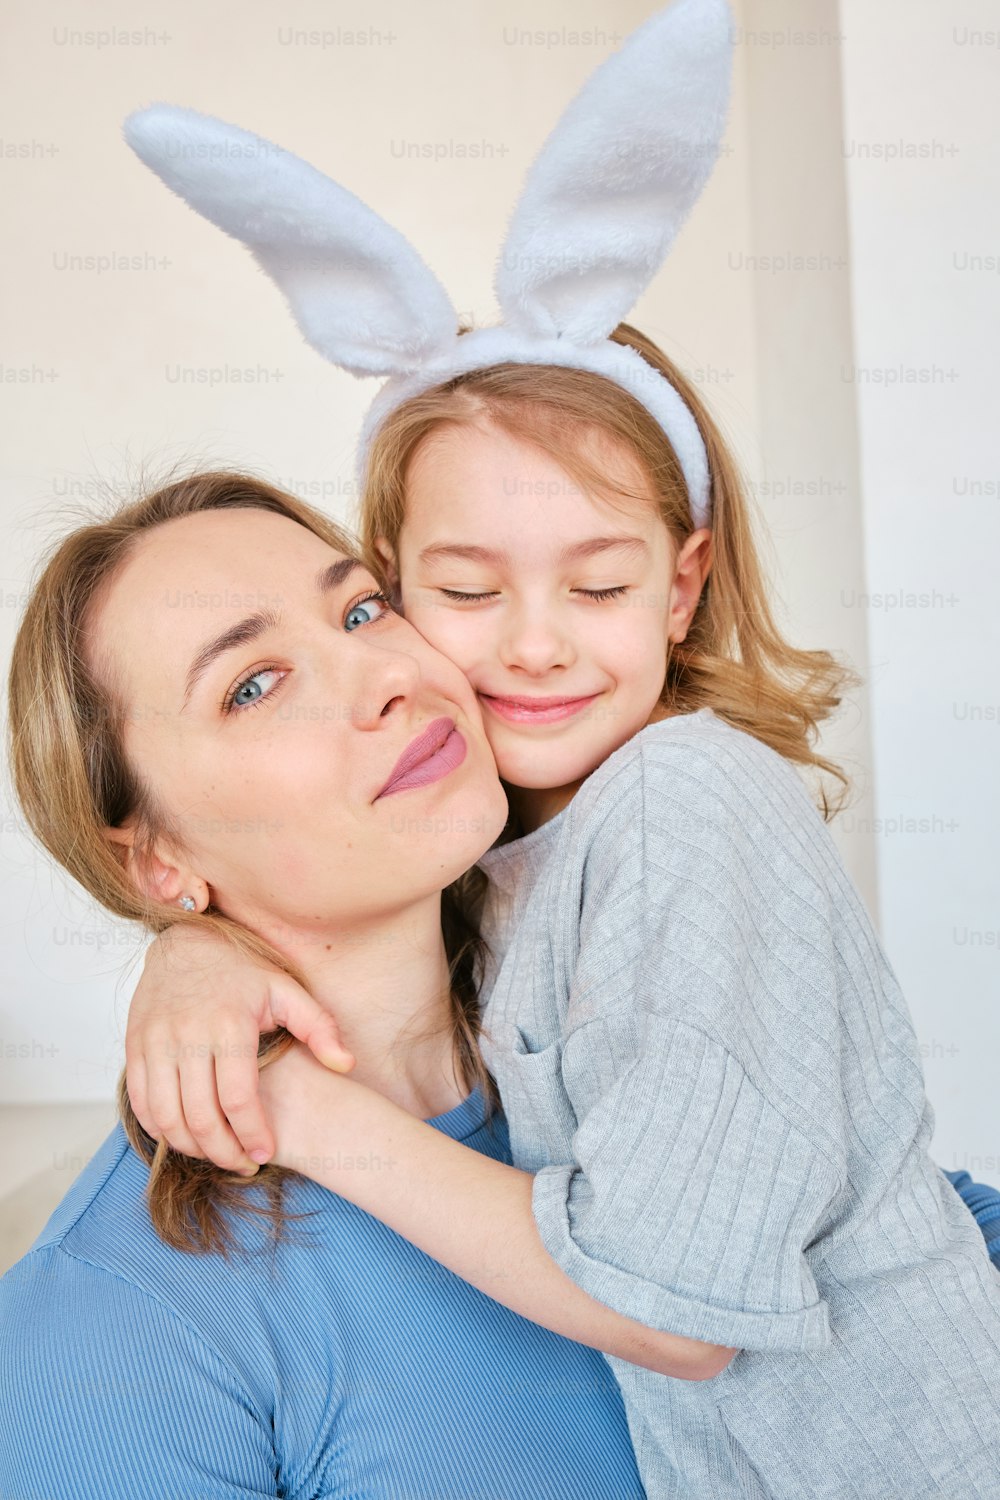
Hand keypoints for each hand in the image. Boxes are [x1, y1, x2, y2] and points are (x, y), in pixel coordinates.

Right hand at [125, 924, 354, 1172]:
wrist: (186, 941)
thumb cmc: (241, 970)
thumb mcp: (287, 991)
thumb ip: (319, 1028)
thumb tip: (346, 1064)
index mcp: (229, 1025)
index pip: (238, 1100)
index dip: (252, 1135)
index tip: (266, 1153)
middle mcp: (187, 1036)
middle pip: (200, 1117)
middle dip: (223, 1152)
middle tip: (243, 1163)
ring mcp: (155, 1042)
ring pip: (166, 1118)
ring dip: (191, 1147)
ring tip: (216, 1154)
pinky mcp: (134, 1046)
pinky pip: (141, 1103)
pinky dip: (160, 1129)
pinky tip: (185, 1134)